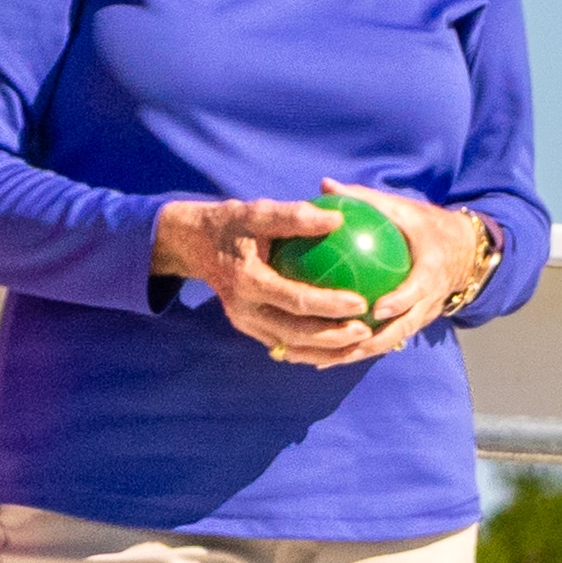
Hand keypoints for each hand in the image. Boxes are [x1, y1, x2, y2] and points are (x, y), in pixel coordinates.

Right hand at [156, 195, 422, 367]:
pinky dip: (311, 349)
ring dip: (326, 351)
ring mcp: (244, 324)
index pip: (295, 300)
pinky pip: (284, 345)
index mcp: (246, 281)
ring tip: (359, 343)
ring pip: (291, 347)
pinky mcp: (249, 329)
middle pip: (295, 333)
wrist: (195, 245)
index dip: (329, 305)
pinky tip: (339, 344)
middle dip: (333, 338)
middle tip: (367, 330)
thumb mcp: (257, 211)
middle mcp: (243, 310)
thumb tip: (337, 218)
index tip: (361, 302)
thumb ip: (294, 215)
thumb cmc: (233, 223)